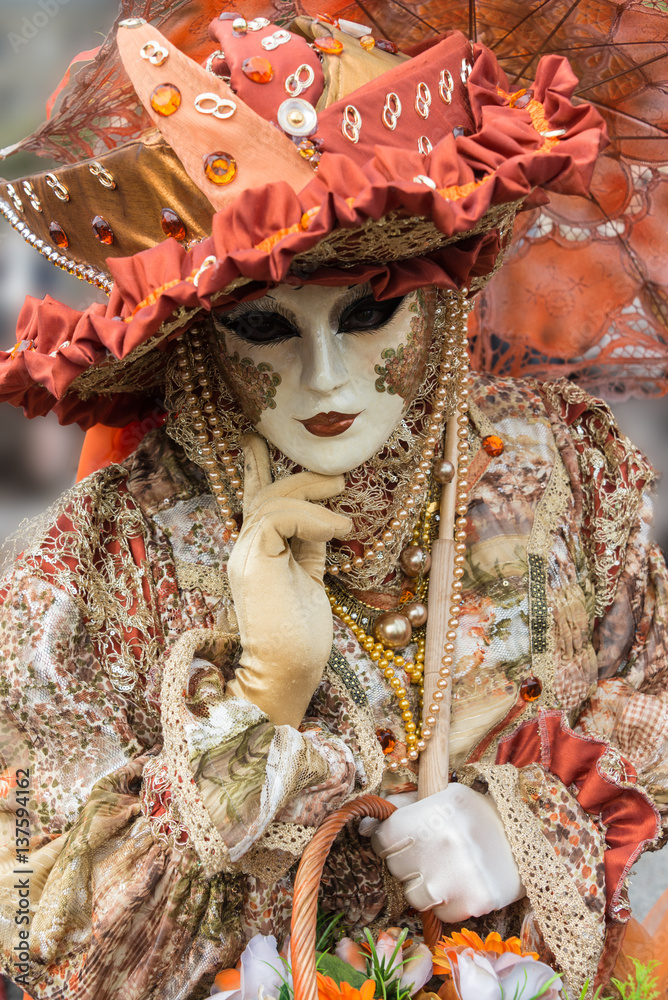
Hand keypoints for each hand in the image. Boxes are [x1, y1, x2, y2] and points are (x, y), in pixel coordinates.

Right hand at [226, 433, 351, 727]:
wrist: (285, 673)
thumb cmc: (300, 638)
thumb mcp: (310, 579)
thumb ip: (310, 546)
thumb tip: (327, 517)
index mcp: (256, 554)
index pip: (252, 501)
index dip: (255, 468)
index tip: (255, 440)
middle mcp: (244, 549)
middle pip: (264, 494)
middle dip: (300, 478)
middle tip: (339, 482)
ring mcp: (246, 554)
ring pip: (272, 501)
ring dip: (313, 497)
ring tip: (346, 520)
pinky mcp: (255, 562)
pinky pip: (280, 517)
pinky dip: (313, 517)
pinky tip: (339, 530)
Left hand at [370, 784, 524, 922]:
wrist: (529, 843)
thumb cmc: (477, 817)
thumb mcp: (444, 796)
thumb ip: (405, 805)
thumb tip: (366, 825)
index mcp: (433, 812)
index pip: (384, 837)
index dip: (391, 840)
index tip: (404, 840)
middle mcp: (442, 843)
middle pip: (396, 867)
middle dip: (408, 862)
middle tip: (432, 853)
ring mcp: (456, 877)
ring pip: (413, 894)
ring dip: (426, 885)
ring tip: (447, 870)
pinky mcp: (472, 903)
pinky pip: (439, 912)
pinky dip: (447, 904)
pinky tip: (463, 885)